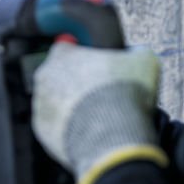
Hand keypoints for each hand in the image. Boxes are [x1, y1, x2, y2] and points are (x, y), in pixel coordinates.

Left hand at [31, 42, 167, 183]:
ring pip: (56, 101)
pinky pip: (57, 125)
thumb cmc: (124, 94)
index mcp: (62, 55)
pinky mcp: (42, 129)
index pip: (67, 48)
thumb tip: (138, 54)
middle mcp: (45, 77)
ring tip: (100, 115)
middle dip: (79, 83)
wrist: (112, 136)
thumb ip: (135, 53)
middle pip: (59, 75)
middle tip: (102, 92)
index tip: (99, 65)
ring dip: (74, 106)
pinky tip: (90, 130)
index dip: (85, 56)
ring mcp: (40, 104)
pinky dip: (70, 127)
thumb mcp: (143, 63)